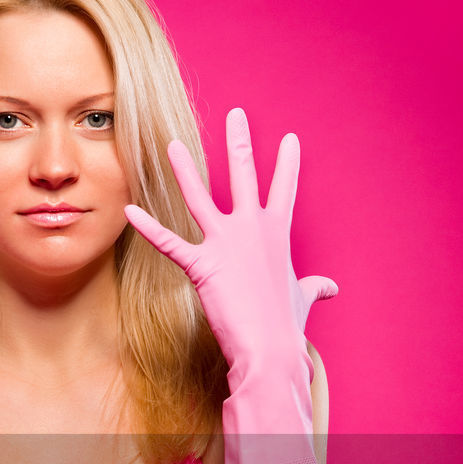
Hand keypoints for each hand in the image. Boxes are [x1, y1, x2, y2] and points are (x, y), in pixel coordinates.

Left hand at [124, 107, 336, 376]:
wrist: (270, 349)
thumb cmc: (285, 326)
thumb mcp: (303, 298)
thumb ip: (313, 286)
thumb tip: (331, 287)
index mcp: (276, 234)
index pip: (284, 190)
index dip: (287, 165)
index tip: (289, 138)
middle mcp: (252, 229)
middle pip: (244, 175)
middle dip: (239, 143)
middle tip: (236, 114)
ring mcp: (226, 244)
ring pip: (200, 197)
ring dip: (183, 169)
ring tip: (171, 144)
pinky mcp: (202, 265)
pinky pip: (169, 242)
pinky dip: (148, 228)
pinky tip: (130, 211)